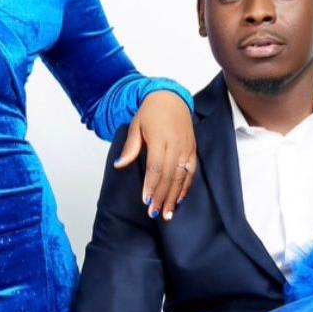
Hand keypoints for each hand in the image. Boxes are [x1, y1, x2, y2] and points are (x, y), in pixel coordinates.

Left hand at [114, 90, 197, 220]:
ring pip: (181, 177)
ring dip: (174, 197)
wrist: (171, 97)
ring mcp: (187, 148)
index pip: (156, 167)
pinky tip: (179, 199)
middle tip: (155, 213)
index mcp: (160, 138)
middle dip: (162, 197)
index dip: (151, 185)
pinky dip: (185, 187)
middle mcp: (176, 144)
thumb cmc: (151, 112)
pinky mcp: (193, 150)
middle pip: (169, 176)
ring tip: (167, 213)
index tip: (146, 201)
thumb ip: (130, 147)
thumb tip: (119, 165)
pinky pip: (191, 172)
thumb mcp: (135, 125)